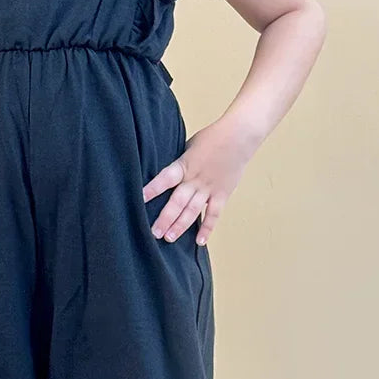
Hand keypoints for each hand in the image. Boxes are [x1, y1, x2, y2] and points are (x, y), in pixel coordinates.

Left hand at [142, 119, 251, 246]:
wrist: (239, 136)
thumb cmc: (212, 138)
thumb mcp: (188, 147)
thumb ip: (178, 164)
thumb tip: (165, 178)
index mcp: (184, 165)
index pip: (166, 178)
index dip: (153, 189)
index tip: (139, 199)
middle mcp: (195, 179)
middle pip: (178, 201)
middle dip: (165, 218)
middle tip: (154, 232)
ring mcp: (209, 188)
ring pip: (193, 210)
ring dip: (181, 226)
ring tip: (169, 239)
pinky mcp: (222, 194)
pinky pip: (214, 214)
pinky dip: (207, 228)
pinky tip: (199, 242)